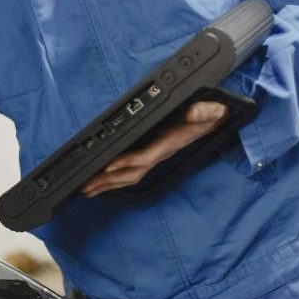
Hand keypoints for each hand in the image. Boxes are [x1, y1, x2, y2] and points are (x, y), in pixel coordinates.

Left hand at [81, 101, 227, 197]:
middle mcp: (160, 154)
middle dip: (108, 181)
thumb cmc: (208, 114)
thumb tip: (193, 113)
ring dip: (108, 184)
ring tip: (87, 190)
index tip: (107, 166)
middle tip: (84, 187)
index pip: (144, 157)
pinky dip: (116, 178)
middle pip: (132, 173)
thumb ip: (202, 110)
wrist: (213, 121)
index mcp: (168, 143)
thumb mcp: (209, 109)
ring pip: (130, 176)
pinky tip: (102, 182)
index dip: (126, 162)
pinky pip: (132, 171)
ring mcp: (156, 157)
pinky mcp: (153, 155)